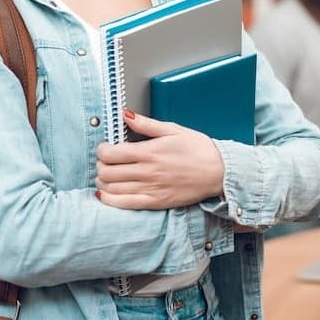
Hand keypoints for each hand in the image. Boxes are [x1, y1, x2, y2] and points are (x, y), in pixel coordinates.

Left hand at [95, 110, 224, 209]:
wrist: (219, 171)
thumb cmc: (199, 149)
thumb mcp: (173, 129)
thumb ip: (146, 124)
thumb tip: (125, 115)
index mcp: (149, 152)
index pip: (110, 153)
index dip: (101, 150)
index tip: (105, 147)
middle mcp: (147, 172)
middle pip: (107, 171)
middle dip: (100, 165)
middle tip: (105, 161)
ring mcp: (150, 189)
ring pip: (111, 189)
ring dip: (102, 181)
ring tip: (106, 175)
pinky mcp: (155, 202)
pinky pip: (124, 205)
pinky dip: (109, 200)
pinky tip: (105, 195)